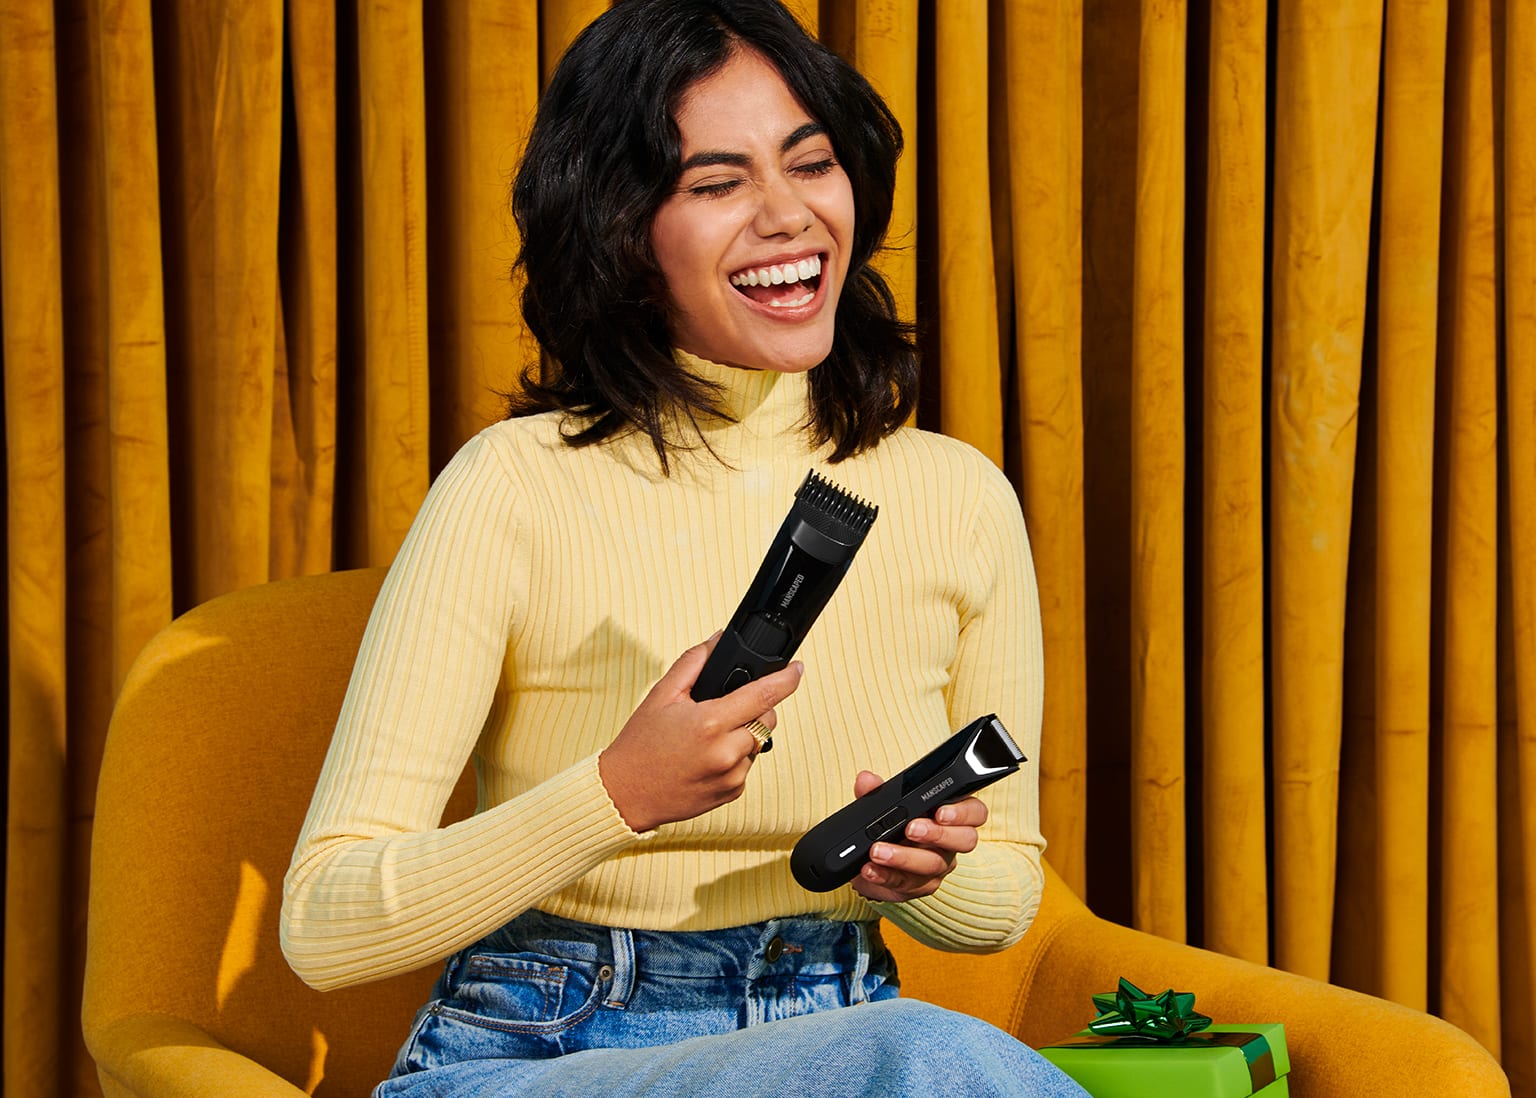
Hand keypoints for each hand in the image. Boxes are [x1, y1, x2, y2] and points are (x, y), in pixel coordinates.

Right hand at [599, 634, 802, 832]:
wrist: (625, 794)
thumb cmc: (640, 745)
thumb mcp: (662, 695)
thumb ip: (694, 662)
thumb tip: (718, 640)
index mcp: (710, 722)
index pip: (764, 694)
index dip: (787, 678)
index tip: (797, 669)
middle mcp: (726, 752)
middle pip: (767, 719)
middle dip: (756, 708)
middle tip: (725, 709)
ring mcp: (732, 776)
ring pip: (758, 743)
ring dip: (744, 734)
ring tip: (709, 738)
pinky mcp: (732, 793)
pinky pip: (747, 765)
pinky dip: (735, 757)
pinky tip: (707, 758)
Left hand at [849, 770, 986, 902]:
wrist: (871, 862)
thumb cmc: (890, 827)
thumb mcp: (883, 805)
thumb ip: (877, 791)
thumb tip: (867, 780)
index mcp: (951, 816)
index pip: (975, 813)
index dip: (963, 813)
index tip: (941, 811)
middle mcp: (951, 843)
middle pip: (964, 840)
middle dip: (937, 834)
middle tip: (910, 828)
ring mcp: (938, 867)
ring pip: (933, 864)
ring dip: (904, 857)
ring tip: (878, 851)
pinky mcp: (919, 887)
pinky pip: (907, 883)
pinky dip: (885, 875)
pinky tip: (870, 869)